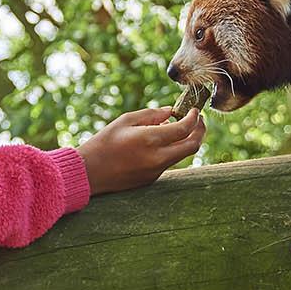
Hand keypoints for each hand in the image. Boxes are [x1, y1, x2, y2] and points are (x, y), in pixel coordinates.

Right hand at [78, 107, 205, 195]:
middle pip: (192, 146)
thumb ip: (152, 114)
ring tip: (180, 128)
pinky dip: (172, 150)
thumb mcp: (126, 121)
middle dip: (200, 131)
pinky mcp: (152, 179)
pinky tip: (163, 142)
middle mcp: (158, 157)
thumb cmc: (104, 142)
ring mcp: (157, 171)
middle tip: (198, 120)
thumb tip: (171, 112)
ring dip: (187, 140)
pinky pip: (169, 162)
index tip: (194, 110)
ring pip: (182, 155)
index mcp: (150, 140)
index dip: (194, 118)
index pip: (185, 128)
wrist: (90, 172)